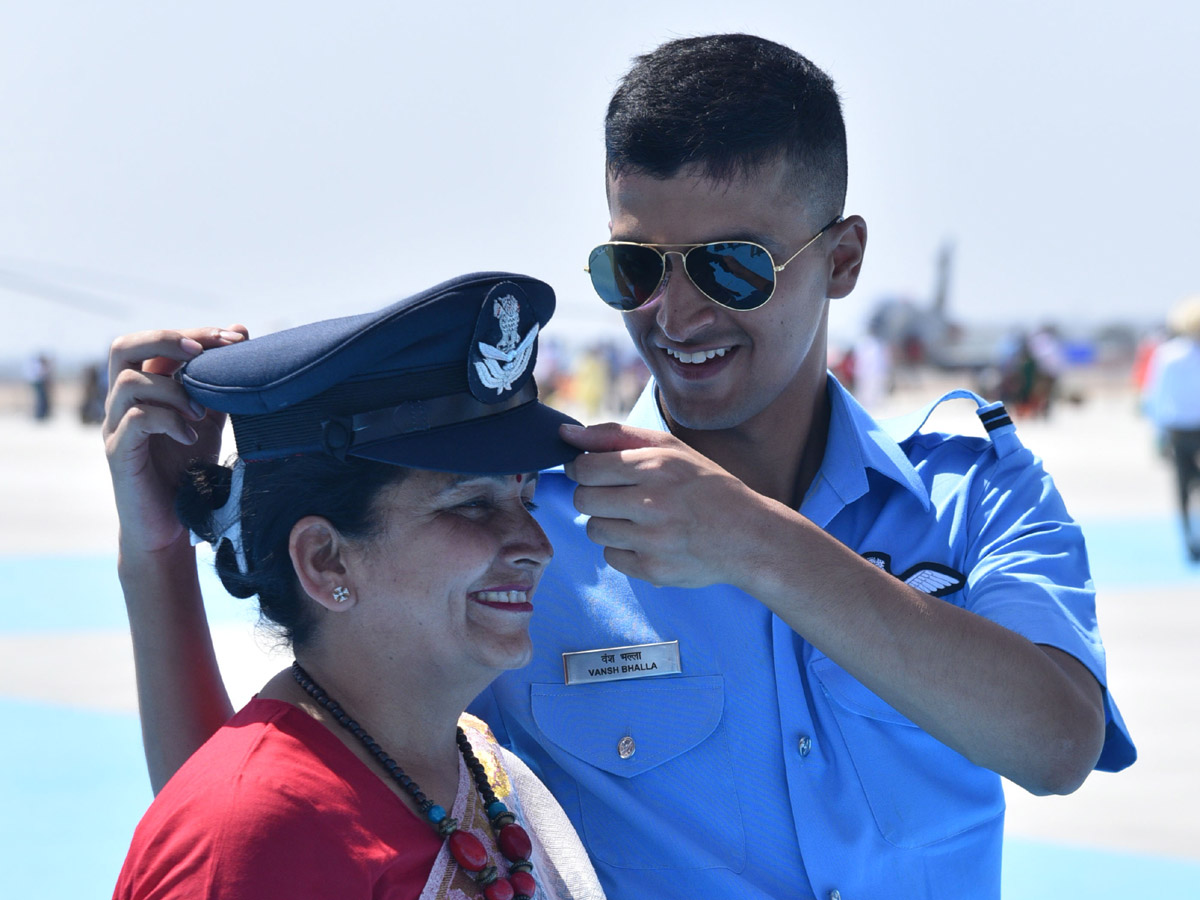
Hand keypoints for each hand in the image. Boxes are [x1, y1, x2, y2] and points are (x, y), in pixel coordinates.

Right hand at [103, 326, 247, 554]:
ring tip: (199, 413)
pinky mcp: (118, 454)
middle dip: (167, 341)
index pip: (155, 343)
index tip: (235, 338)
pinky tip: (190, 437)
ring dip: (172, 390)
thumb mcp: (209, 419)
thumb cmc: (187, 470)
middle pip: (123, 348)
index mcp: (144, 389)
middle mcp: (122, 403)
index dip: (194, 334)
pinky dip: (167, 421)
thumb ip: (219, 381)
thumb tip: (240, 331)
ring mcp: (115, 427)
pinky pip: (134, 420)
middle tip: (202, 353)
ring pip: (129, 382)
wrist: (170, 525)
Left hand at [560, 422, 765, 586]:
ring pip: (594, 530)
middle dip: (593, 496)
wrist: (748, 536)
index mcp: (656, 466)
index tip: (591, 472)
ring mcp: (652, 540)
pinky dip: (622, 548)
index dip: (581, 469)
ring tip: (637, 518)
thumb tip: (564, 433)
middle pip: (583, 500)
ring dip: (608, 522)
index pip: (585, 468)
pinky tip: (648, 540)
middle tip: (618, 495)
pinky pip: (610, 557)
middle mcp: (653, 503)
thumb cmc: (705, 486)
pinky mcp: (653, 570)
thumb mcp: (670, 449)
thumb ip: (614, 436)